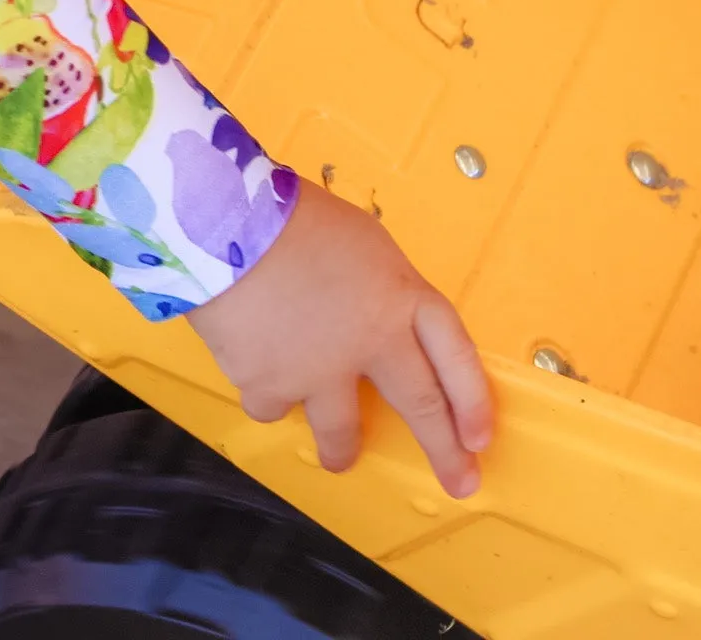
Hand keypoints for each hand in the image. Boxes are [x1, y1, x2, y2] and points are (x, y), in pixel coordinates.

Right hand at [188, 182, 493, 497]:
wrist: (223, 226)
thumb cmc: (290, 218)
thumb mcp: (362, 243)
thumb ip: (380, 288)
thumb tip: (376, 318)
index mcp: (402, 298)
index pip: (457, 359)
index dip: (473, 402)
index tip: (478, 439)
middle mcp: (373, 343)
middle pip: (422, 407)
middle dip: (445, 452)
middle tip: (459, 483)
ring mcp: (321, 373)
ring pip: (341, 431)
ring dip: (342, 450)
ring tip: (338, 459)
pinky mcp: (271, 387)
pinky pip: (273, 404)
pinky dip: (268, 392)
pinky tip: (256, 369)